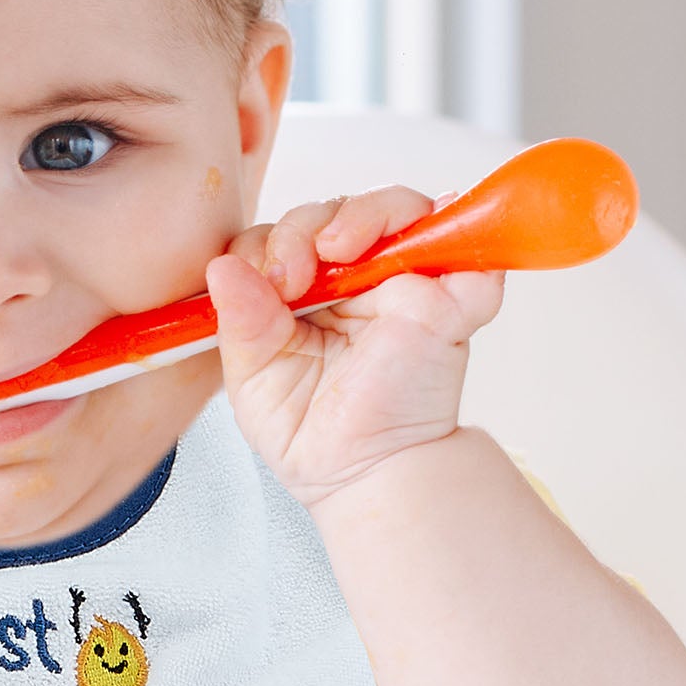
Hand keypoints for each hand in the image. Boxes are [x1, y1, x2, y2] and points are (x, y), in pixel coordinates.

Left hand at [206, 188, 502, 508]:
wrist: (368, 476)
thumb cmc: (310, 436)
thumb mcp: (254, 381)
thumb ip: (240, 324)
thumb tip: (221, 267)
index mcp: (300, 293)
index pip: (279, 237)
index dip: (268, 246)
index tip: (267, 282)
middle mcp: (352, 280)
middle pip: (332, 212)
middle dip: (304, 228)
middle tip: (294, 275)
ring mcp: (404, 284)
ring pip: (393, 209)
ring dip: (362, 214)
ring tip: (339, 248)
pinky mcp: (451, 300)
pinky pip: (463, 246)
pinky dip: (453, 227)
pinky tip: (419, 240)